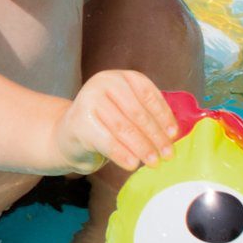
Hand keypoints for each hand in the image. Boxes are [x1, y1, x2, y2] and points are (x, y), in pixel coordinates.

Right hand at [53, 70, 178, 172]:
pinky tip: (133, 164)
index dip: (163, 116)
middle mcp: (104, 83)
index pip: (148, 94)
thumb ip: (147, 116)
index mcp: (121, 77)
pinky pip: (106, 141)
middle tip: (167, 154)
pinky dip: (122, 154)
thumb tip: (173, 135)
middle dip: (155, 135)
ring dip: (142, 147)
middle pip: (136, 112)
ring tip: (153, 162)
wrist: (68, 135)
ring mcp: (89, 100)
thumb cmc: (106, 124)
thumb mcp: (127, 112)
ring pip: (123, 127)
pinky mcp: (79, 122)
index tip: (174, 135)